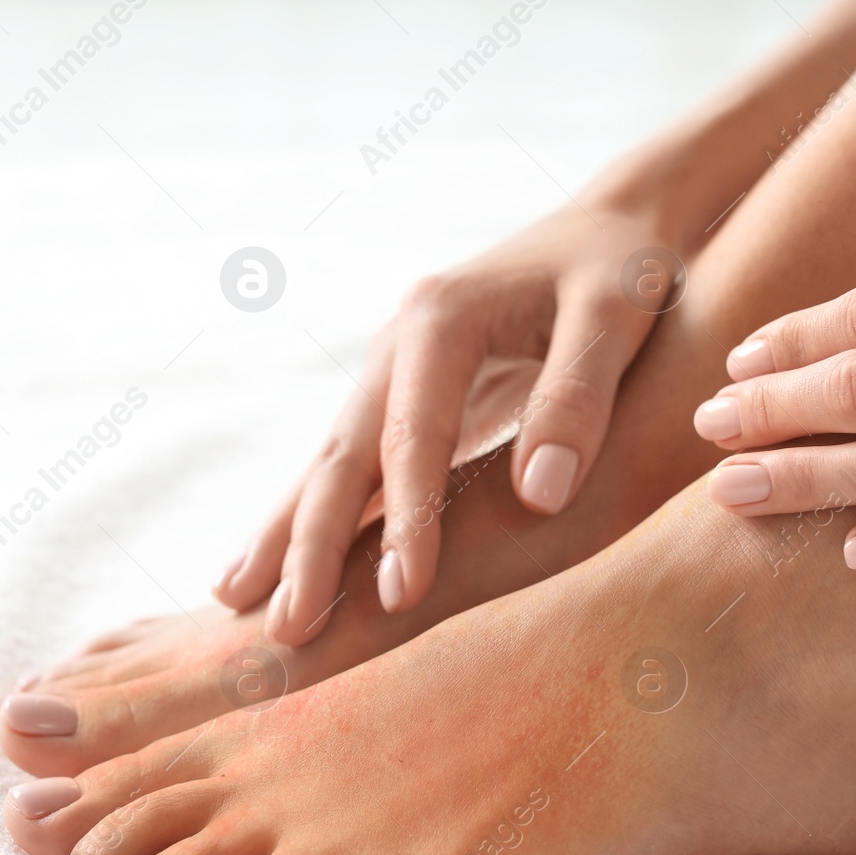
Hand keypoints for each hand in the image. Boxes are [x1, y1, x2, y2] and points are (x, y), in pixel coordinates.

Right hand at [220, 197, 684, 642]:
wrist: (608, 226)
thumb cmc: (620, 269)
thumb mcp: (616, 316)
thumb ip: (579, 399)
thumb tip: (541, 497)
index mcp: (440, 318)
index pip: (413, 436)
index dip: (407, 520)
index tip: (403, 596)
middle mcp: (396, 341)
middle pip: (343, 454)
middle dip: (312, 544)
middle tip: (286, 628)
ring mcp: (389, 368)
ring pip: (329, 461)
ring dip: (287, 533)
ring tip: (236, 602)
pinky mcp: (400, 393)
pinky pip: (351, 463)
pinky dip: (312, 514)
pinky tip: (279, 562)